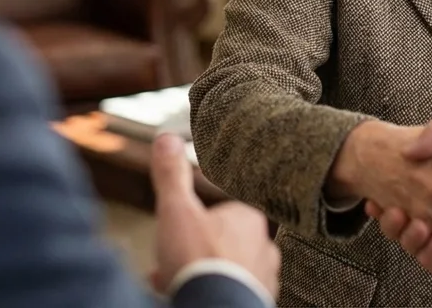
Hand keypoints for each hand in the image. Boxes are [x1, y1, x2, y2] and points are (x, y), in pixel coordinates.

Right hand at [150, 134, 279, 298]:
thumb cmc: (199, 261)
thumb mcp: (176, 210)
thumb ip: (172, 176)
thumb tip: (167, 140)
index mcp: (248, 220)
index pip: (223, 213)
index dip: (195, 223)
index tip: (178, 233)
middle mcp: (264, 249)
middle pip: (224, 244)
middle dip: (197, 253)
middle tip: (174, 262)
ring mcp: (263, 279)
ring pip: (229, 271)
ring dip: (206, 274)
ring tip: (180, 281)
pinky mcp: (257, 303)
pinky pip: (233, 293)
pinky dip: (214, 293)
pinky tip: (194, 295)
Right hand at [365, 117, 431, 275]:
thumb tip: (410, 149)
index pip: (414, 195)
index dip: (395, 201)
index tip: (382, 201)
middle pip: (415, 222)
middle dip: (398, 223)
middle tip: (390, 213)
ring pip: (425, 245)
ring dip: (412, 240)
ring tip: (412, 227)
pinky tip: (431, 245)